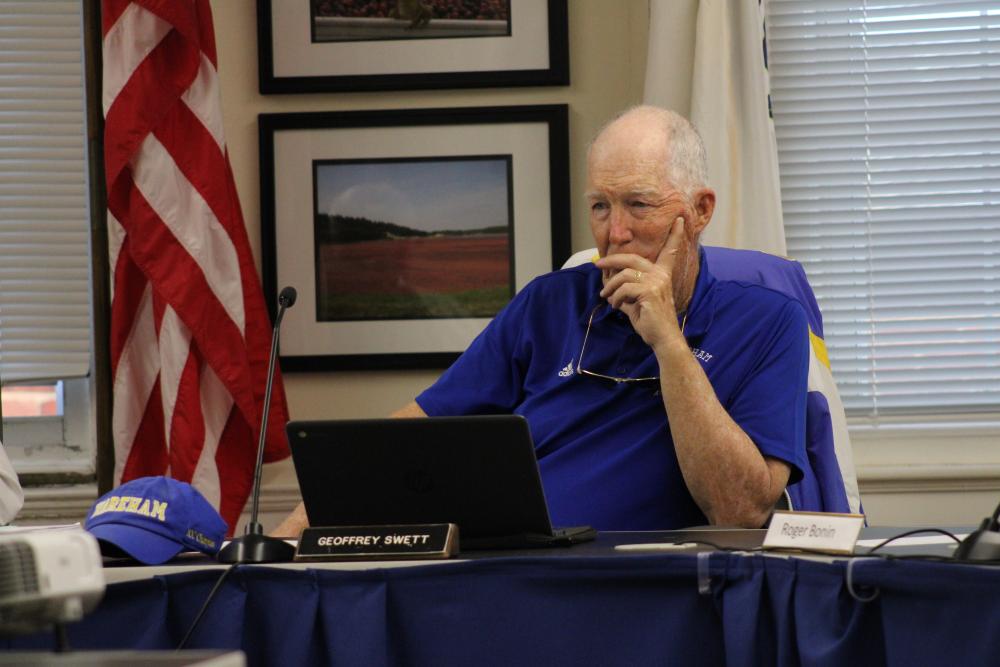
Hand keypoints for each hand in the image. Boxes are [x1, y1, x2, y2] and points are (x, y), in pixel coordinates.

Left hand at [595, 217, 686, 348]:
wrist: (663, 339)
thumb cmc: (650, 321)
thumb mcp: (637, 302)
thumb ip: (627, 291)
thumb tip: (609, 286)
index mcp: (662, 275)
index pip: (670, 251)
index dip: (675, 235)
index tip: (678, 219)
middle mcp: (661, 275)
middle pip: (632, 258)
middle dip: (612, 260)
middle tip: (598, 265)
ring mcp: (656, 283)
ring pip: (624, 275)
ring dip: (610, 286)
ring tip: (607, 297)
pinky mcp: (649, 292)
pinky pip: (624, 289)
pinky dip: (615, 297)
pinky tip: (616, 306)